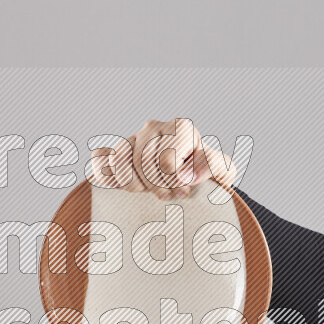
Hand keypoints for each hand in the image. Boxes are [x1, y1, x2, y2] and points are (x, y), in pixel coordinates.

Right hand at [90, 118, 235, 199]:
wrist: (188, 179)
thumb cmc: (204, 175)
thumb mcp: (222, 171)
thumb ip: (215, 166)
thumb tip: (189, 173)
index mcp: (181, 127)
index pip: (167, 160)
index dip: (174, 181)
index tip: (184, 190)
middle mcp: (154, 127)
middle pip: (144, 163)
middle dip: (157, 186)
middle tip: (170, 196)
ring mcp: (133, 137)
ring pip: (121, 161)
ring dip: (135, 185)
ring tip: (149, 192)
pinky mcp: (115, 151)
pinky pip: (102, 159)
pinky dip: (110, 175)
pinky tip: (129, 187)